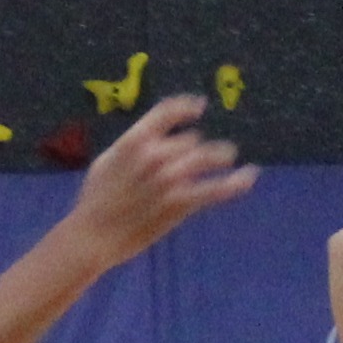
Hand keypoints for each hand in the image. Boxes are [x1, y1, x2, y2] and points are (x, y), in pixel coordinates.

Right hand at [56, 97, 254, 260]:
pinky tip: (249, 176)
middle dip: (196, 148)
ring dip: (222, 155)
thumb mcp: (107, 162)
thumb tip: (152, 137)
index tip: (199, 106)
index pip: (168, 112)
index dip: (187, 106)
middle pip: (191, 140)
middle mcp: (155, 154)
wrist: (93, 236)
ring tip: (230, 157)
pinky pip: (215, 189)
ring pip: (208, 157)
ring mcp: (170, 178)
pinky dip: (236, 182)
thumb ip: (132, 146)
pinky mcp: (180, 202)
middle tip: (203, 156)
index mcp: (134, 140)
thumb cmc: (94, 201)